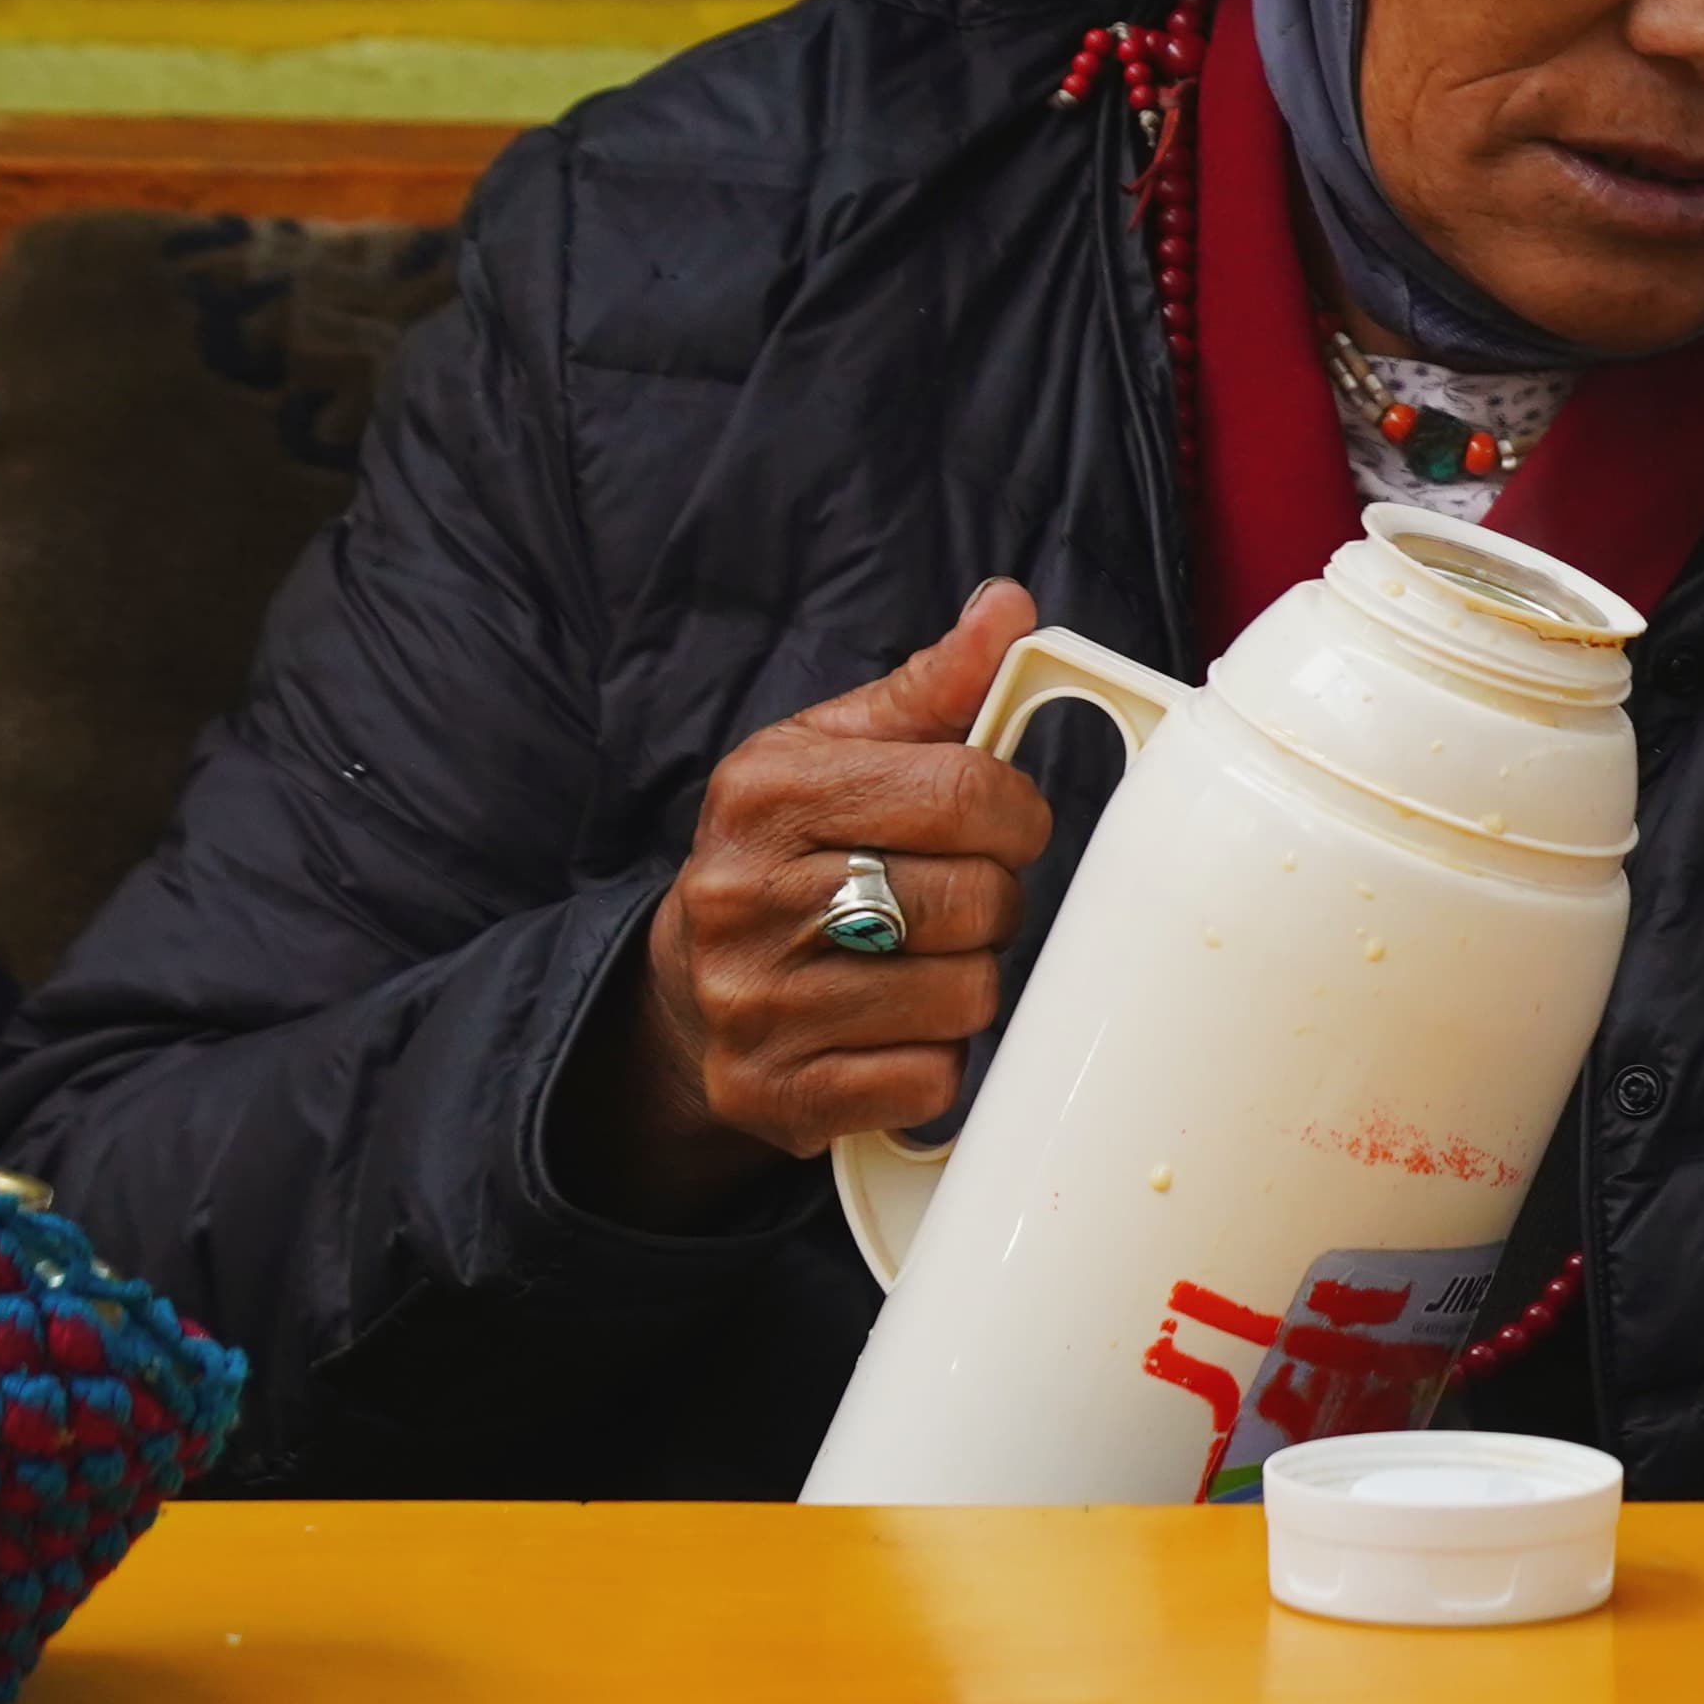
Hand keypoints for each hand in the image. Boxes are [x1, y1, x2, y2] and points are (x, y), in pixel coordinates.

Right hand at [554, 583, 1058, 1227]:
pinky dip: (935, 1062)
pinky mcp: (775, 1095)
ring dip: (968, 983)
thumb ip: (931, 687)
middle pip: (978, 898)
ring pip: (967, 995)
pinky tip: (891, 1031)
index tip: (1001, 825)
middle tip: (948, 901)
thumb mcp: (836, 753)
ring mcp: (754, 1006)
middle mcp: (746, 897)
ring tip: (916, 963)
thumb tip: (1008, 608)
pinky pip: (931, 1080)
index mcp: (766, 792)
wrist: (687, 990)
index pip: (967, 792)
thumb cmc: (788, 854)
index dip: (1015, 812)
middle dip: (992, 900)